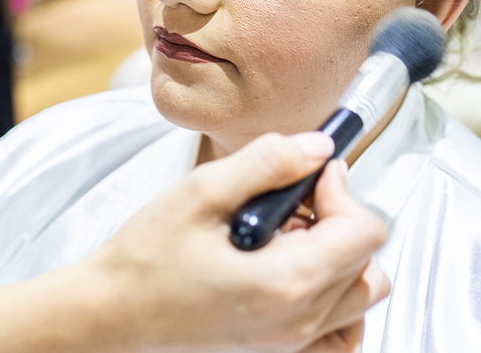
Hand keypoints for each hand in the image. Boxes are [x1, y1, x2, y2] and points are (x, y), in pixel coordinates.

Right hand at [87, 132, 389, 352]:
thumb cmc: (145, 263)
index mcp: (286, 283)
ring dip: (338, 257)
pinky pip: (340, 329)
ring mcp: (293, 344)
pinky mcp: (281, 351)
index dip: (341, 191)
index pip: (366, 231)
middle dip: (339, 220)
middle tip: (291, 204)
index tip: (308, 177)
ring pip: (360, 294)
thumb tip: (318, 147)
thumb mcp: (202, 192)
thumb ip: (267, 162)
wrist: (112, 316)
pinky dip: (335, 299)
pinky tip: (295, 273)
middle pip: (368, 261)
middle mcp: (299, 322)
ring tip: (288, 239)